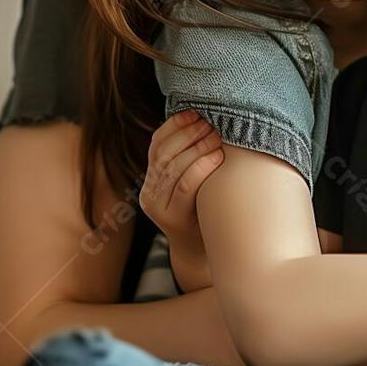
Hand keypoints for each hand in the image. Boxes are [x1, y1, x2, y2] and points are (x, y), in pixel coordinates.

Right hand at [139, 110, 224, 290]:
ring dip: (196, 146)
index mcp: (152, 179)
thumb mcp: (194, 186)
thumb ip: (193, 161)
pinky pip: (184, 186)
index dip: (175, 125)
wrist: (203, 254)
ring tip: (217, 135)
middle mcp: (149, 192)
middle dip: (188, 133)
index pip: (157, 144)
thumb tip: (212, 121)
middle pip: (164, 153)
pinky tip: (217, 157)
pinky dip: (200, 167)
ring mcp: (157, 207)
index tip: (195, 111)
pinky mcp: (171, 219)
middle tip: (212, 121)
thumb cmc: (205, 212)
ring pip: (172, 167)